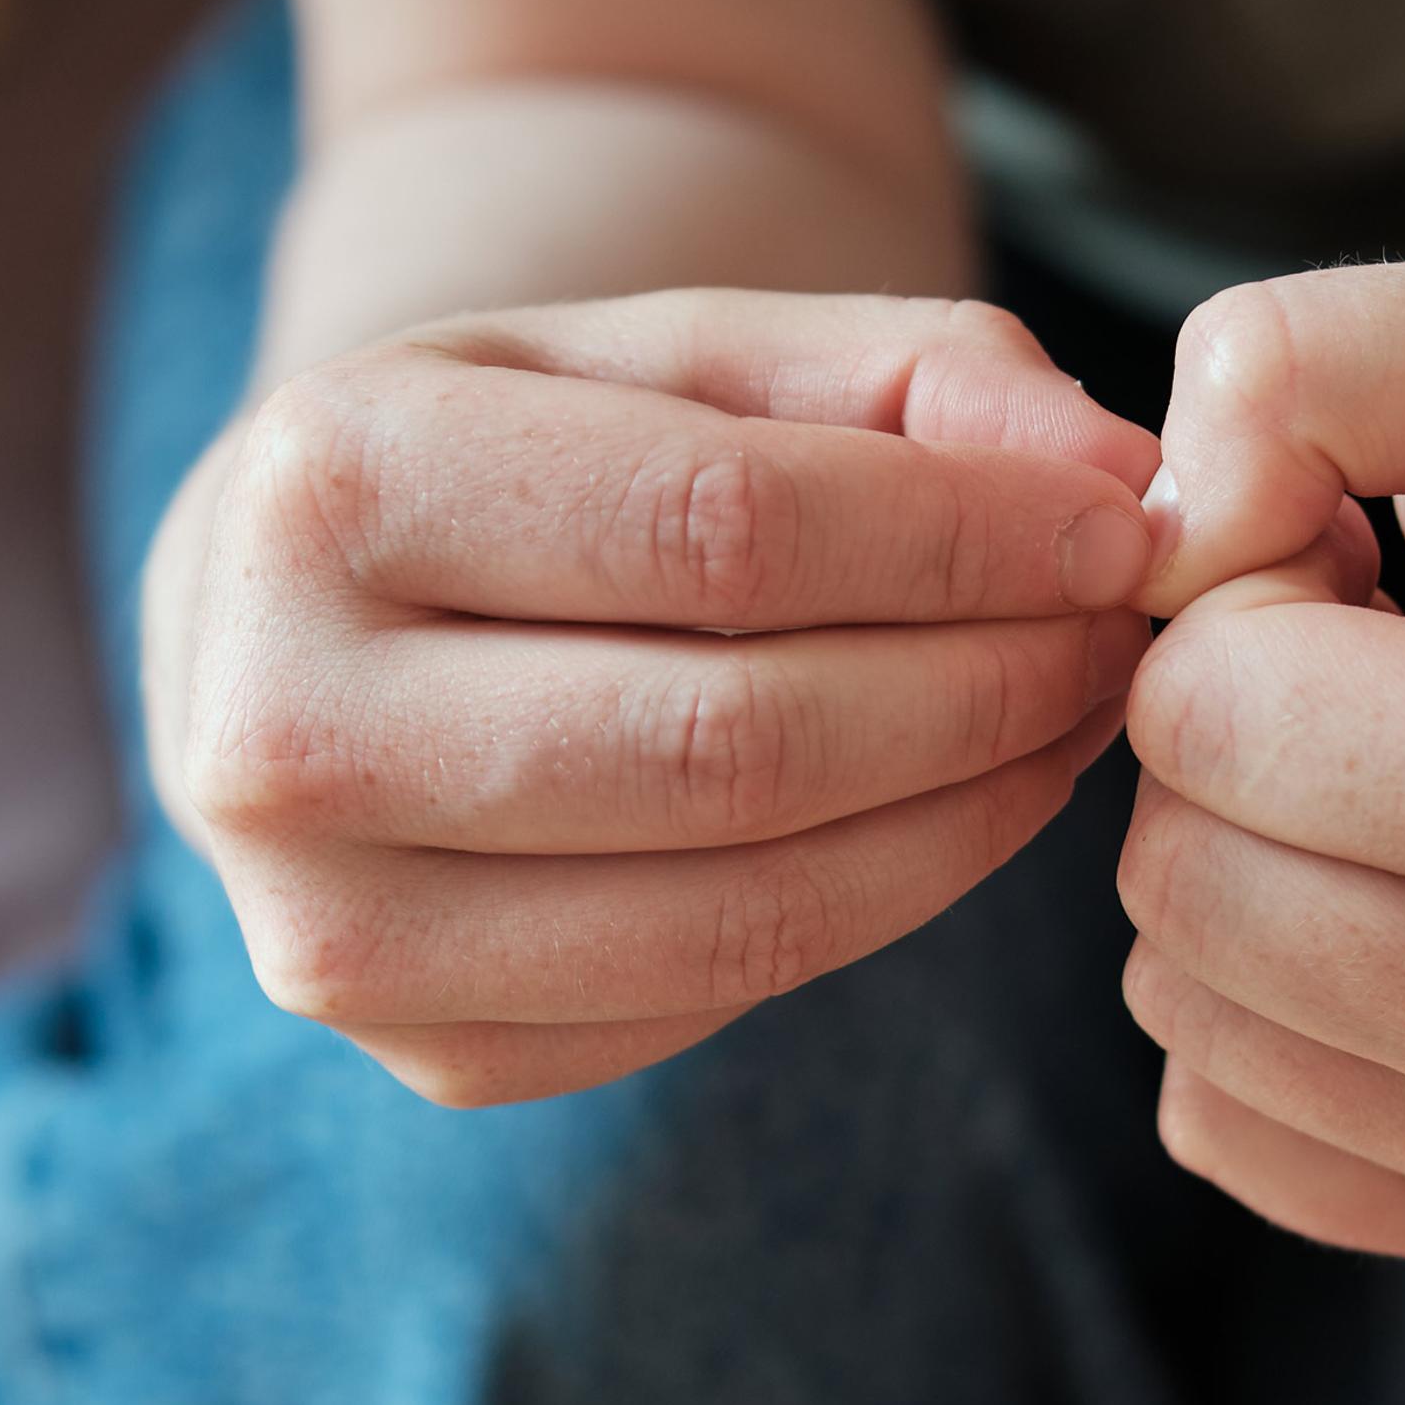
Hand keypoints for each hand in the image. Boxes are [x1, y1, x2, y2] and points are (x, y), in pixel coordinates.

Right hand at [144, 290, 1164, 1104]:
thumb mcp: (712, 350)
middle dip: (992, 685)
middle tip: (1124, 634)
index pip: (726, 532)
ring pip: (748, 903)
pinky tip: (972, 800)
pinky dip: (893, 896)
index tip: (1121, 529)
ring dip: (974, 807)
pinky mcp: (427, 1055)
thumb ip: (926, 377)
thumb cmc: (559, 447)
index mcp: (328, 487)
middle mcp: (280, 728)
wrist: (337, 608)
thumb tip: (1121, 476)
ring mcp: (335, 925)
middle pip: (743, 743)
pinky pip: (725, 995)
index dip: (968, 538)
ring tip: (1077, 712)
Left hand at [1118, 258, 1404, 1271]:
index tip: (1384, 574)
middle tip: (1394, 670)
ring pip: (1173, 993)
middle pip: (1173, 872)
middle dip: (1233, 731)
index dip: (1250, 591)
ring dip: (1243, 849)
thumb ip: (1299, 368)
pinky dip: (1261, 982)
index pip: (1206, 715)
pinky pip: (1207, 1108)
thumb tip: (1146, 554)